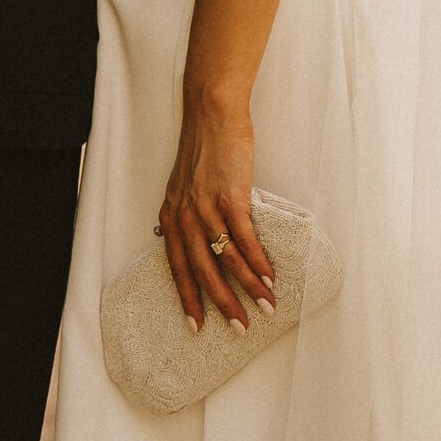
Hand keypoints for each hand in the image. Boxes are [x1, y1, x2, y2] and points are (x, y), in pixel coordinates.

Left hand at [159, 88, 274, 334]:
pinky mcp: (230, 195)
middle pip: (201, 270)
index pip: (175, 266)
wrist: (213, 112)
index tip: (196, 325)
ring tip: (265, 307)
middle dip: (221, 303)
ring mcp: (206, 206)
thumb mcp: (187, 185)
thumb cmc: (204, 147)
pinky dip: (257, 261)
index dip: (186, 297)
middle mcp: (184, 215)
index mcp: (171, 215)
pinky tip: (269, 276)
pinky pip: (244, 238)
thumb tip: (208, 242)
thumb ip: (193, 214)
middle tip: (238, 328)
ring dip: (248, 286)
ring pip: (225, 258)